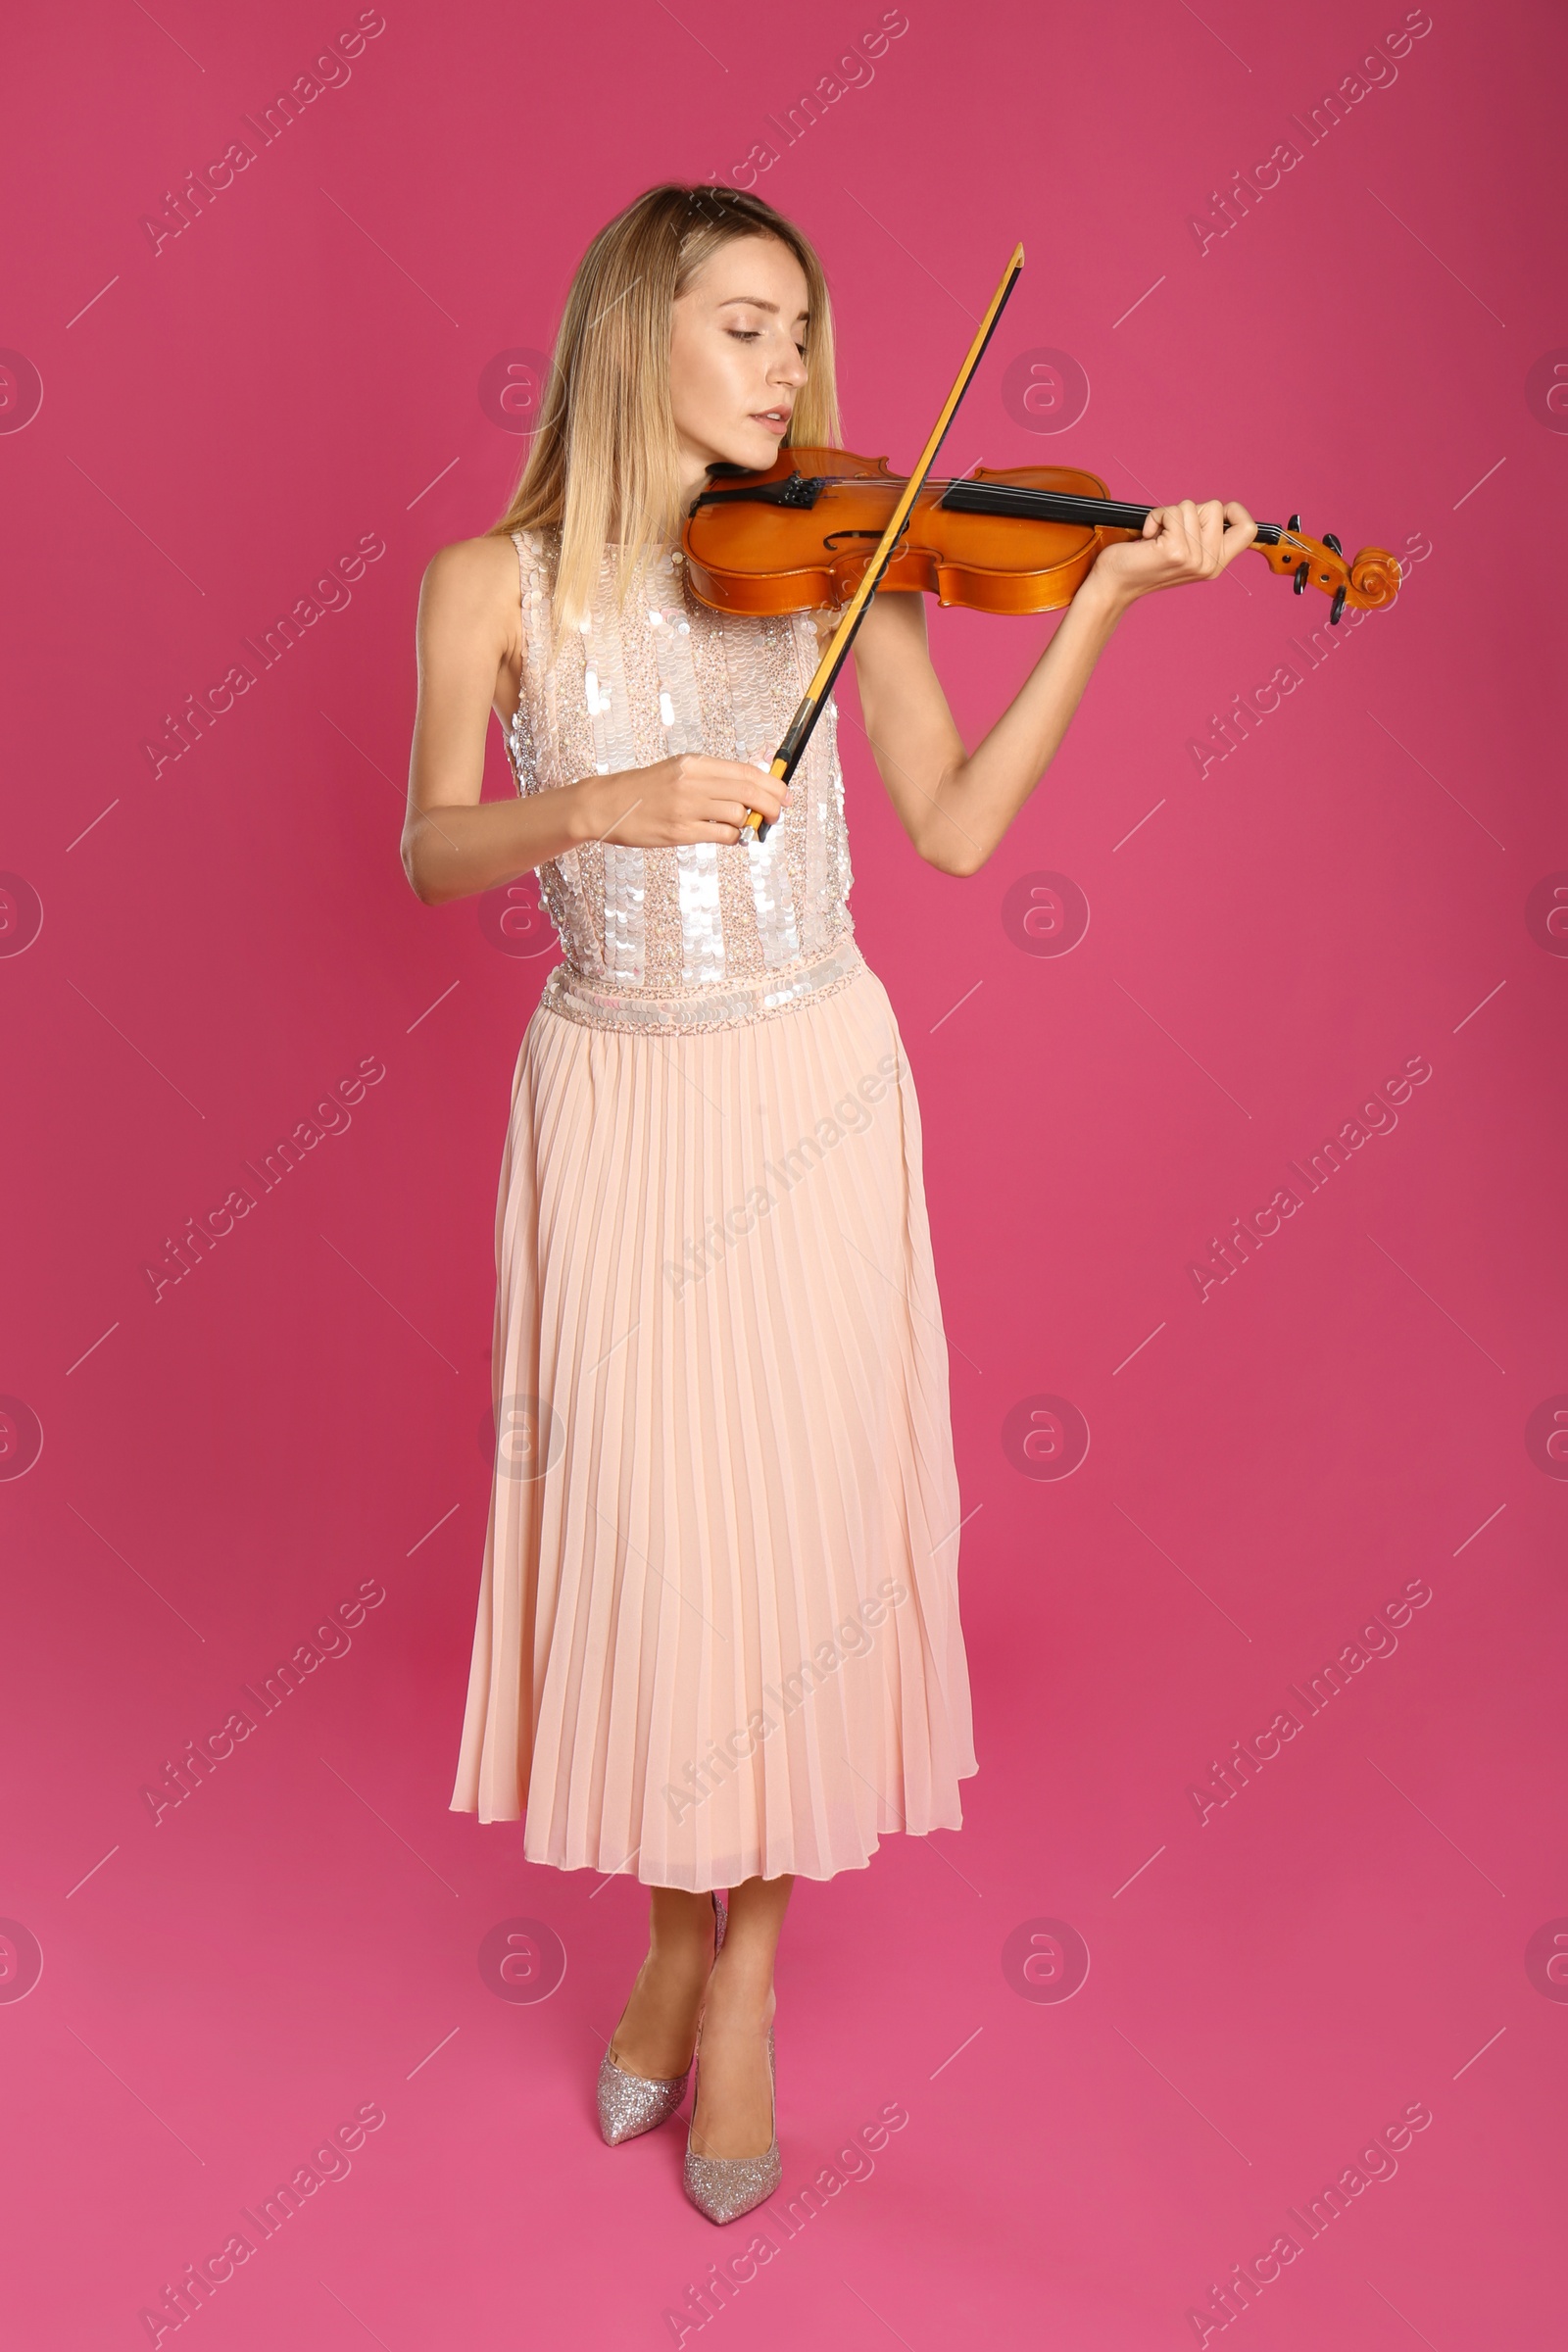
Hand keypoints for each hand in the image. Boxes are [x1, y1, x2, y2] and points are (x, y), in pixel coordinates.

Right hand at [574, 753, 785, 849]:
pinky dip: (734, 837)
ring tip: (747, 827)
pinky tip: (731, 837)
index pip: (746, 771)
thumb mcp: (679, 771)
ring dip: (750, 824)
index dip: (772, 785)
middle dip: (771, 805)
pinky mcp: (679, 832)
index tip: (784, 795)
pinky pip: (721, 835)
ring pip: (738, 815)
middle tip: (777, 815)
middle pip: (749, 792)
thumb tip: (752, 788)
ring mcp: (685, 808)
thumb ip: (713, 777)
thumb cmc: (646, 789)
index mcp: (694, 763)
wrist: (608, 804)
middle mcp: (692, 782)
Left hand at [1086, 498, 1257, 610]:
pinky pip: (1172, 512)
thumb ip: (1203, 532)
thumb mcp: (1184, 548)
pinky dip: (1155, 517)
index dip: (1235, 512)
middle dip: (1189, 511)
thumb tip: (1218, 508)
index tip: (1207, 515)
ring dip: (1168, 514)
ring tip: (1156, 537)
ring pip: (1190, 507)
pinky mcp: (1176, 551)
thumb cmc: (1143, 561)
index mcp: (1216, 564)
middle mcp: (1210, 564)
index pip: (1249, 530)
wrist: (1114, 584)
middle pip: (1216, 508)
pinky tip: (1147, 537)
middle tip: (1170, 532)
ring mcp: (1194, 559)